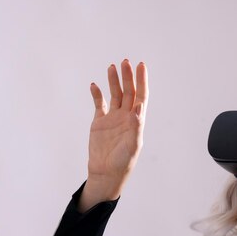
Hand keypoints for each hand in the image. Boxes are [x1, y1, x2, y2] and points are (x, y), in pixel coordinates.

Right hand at [78, 60, 147, 210]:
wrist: (106, 173)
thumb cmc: (123, 162)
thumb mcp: (133, 145)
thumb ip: (136, 126)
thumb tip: (139, 107)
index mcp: (136, 121)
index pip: (141, 96)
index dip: (142, 81)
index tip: (141, 66)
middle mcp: (126, 117)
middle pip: (128, 92)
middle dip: (127, 77)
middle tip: (125, 62)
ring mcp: (112, 119)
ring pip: (114, 95)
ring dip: (113, 81)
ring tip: (111, 67)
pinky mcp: (99, 123)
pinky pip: (99, 104)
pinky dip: (97, 94)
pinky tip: (94, 85)